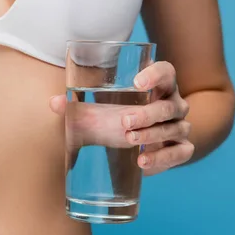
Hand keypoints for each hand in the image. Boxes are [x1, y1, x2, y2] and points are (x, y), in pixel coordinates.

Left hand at [50, 61, 194, 175]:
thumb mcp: (95, 114)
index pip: (166, 72)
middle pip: (168, 105)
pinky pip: (181, 153)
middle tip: (124, 122)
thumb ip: (75, 108)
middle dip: (147, 113)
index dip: (156, 74)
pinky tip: (143, 162)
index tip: (137, 83)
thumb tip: (53, 103)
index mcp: (157, 87)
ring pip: (175, 128)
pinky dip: (164, 158)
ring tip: (129, 141)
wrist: (131, 145)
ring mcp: (179, 127)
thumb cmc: (114, 120)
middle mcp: (173, 104)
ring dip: (153, 135)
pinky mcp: (180, 149)